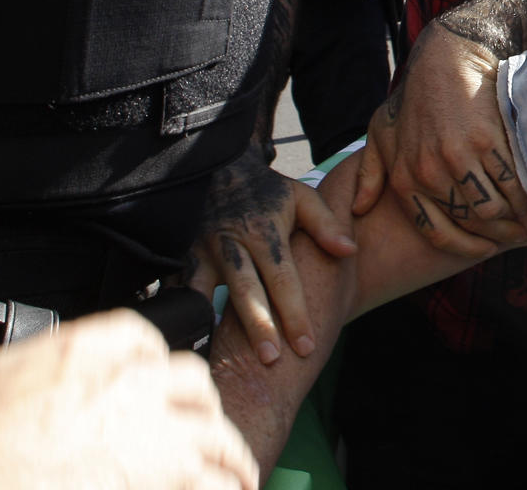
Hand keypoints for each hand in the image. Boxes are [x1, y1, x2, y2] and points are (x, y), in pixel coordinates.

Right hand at [0, 309, 257, 489]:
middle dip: (193, 411)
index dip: (143, 369)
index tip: (142, 389)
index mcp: (95, 350)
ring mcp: (165, 435)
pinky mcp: (178, 482)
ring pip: (219, 437)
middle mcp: (141, 385)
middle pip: (192, 387)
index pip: (142, 342)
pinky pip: (220, 485)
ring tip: (227, 476)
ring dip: (224, 457)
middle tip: (187, 435)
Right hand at [185, 147, 355, 364]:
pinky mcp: (178, 257)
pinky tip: (184, 341)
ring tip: (220, 359)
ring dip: (211, 326)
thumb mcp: (300, 197)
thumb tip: (350, 251)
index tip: (307, 346)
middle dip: (259, 328)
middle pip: (245, 291)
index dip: (295, 313)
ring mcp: (200, 251)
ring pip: (204, 293)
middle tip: (272, 360)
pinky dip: (178, 313)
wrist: (218, 167)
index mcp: (263, 232)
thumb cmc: (266, 191)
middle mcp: (230, 244)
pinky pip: (175, 289)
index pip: (283, 279)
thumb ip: (325, 224)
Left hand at [351, 21, 526, 256]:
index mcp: (404, 179)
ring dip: (513, 217)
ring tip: (524, 217)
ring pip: (493, 207)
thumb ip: (369, 173)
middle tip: (515, 235)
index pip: (437, 232)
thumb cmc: (413, 98)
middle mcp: (428, 172)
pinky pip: (509, 181)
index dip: (465, 248)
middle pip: (471, 222)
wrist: (446, 59)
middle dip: (497, 235)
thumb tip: (359, 209)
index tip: (485, 251)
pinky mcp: (484, 139)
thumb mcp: (381, 133)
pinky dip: (523, 192)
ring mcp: (457, 156)